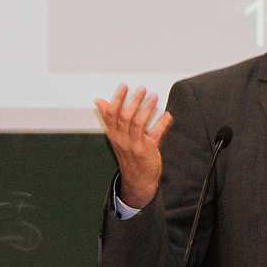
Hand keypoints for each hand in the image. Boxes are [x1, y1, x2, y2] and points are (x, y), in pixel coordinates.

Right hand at [95, 84, 173, 209]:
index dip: (117, 99)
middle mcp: (122, 139)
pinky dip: (161, 124)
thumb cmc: (129, 154)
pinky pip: (154, 135)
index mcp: (114, 134)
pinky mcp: (147, 151)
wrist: (138, 180)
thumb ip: (110, 118)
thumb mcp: (116, 137)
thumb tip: (100, 101)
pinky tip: (166, 115)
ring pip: (138, 124)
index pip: (111, 114)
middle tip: (142, 89)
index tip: (124, 86)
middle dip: (134, 101)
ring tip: (154, 97)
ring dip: (147, 108)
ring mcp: (134, 145)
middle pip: (125, 117)